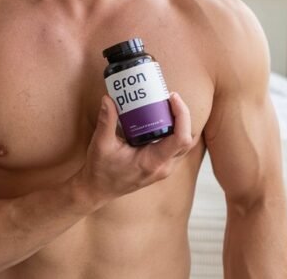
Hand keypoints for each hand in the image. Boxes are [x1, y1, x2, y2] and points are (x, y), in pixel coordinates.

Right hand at [74, 92, 195, 204]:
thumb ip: (106, 120)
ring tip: (166, 106)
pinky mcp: (161, 166)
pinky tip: (160, 119)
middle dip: (183, 116)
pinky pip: (176, 147)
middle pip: (187, 139)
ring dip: (180, 124)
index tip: (172, 98)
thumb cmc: (100, 170)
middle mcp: (163, 167)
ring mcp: (164, 168)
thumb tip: (108, 99)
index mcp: (152, 162)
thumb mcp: (101, 144)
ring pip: (184, 144)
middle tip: (169, 98)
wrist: (98, 189)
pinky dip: (174, 131)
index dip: (182, 115)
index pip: (181, 139)